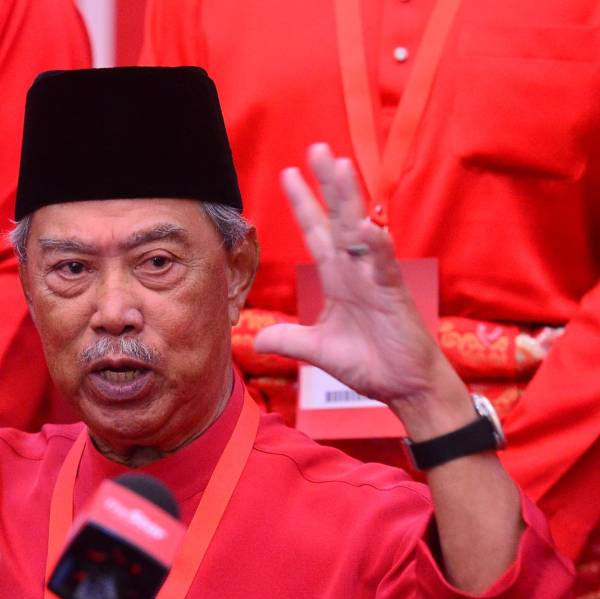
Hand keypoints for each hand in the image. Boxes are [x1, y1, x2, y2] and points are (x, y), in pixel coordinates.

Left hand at [253, 145, 467, 426]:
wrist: (405, 387)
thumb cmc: (370, 362)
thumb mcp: (318, 350)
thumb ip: (289, 339)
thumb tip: (256, 342)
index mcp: (338, 278)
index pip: (316, 233)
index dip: (303, 205)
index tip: (288, 174)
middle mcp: (356, 270)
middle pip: (338, 218)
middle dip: (326, 184)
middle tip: (315, 148)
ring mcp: (376, 279)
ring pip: (360, 231)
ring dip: (351, 201)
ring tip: (340, 166)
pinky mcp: (394, 295)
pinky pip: (384, 266)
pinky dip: (376, 247)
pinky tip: (367, 228)